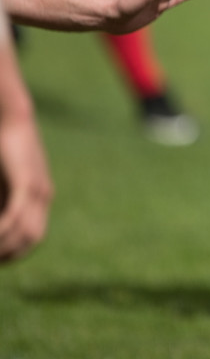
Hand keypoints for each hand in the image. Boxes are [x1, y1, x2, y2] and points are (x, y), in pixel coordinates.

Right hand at [0, 110, 53, 263]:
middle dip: (9, 253)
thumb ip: (3, 198)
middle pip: (32, 239)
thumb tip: (2, 216)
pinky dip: (2, 230)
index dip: (14, 253)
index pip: (33, 237)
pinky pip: (15, 215)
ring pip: (24, 231)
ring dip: (4, 245)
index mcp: (39, 197)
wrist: (12, 118)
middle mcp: (43, 196)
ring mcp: (37, 189)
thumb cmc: (2, 148)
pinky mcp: (26, 181)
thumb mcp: (3, 181)